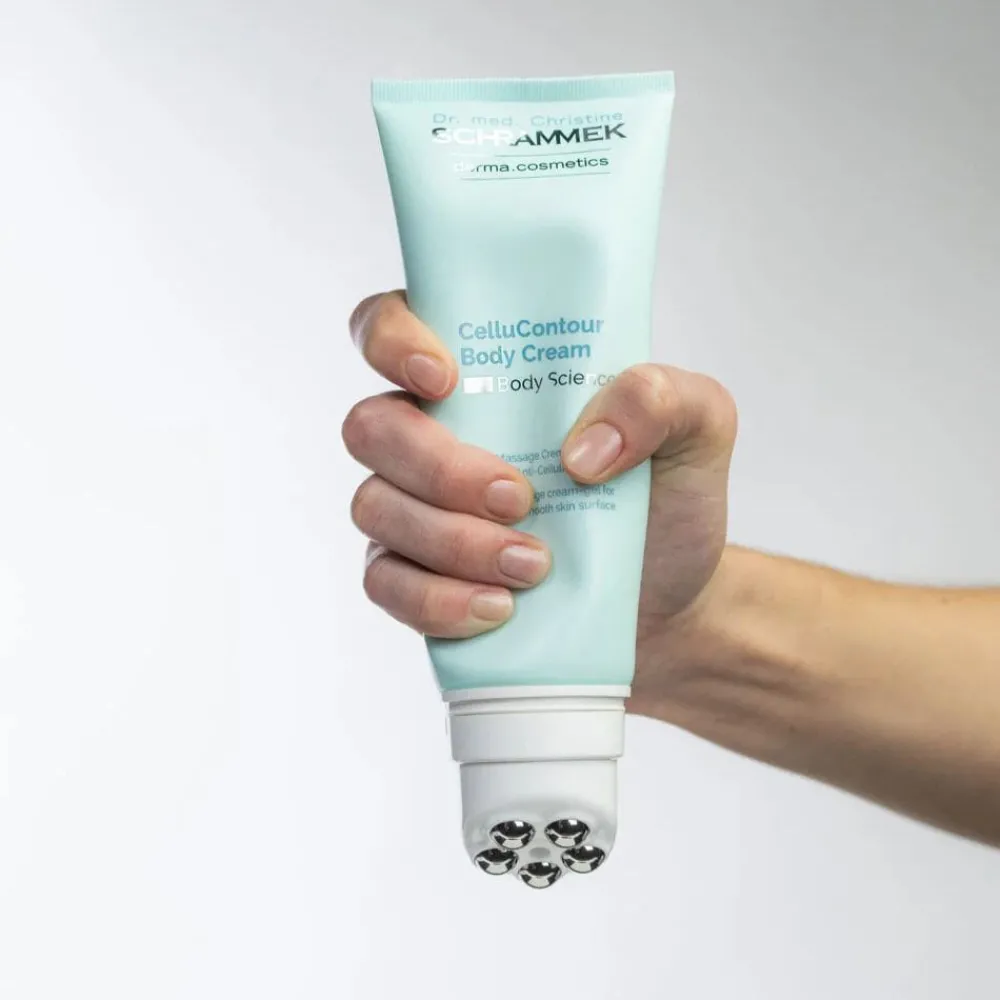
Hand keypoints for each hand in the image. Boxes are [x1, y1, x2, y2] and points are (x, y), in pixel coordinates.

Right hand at [342, 291, 738, 708]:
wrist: (667, 603)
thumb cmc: (665, 501)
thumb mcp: (697, 429)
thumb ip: (661, 398)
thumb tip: (582, 448)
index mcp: (484, 375)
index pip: (391, 326)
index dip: (395, 342)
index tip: (446, 380)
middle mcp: (431, 434)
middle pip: (372, 426)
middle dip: (440, 467)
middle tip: (519, 498)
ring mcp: (413, 507)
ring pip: (374, 506)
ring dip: (452, 540)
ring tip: (533, 566)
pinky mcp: (413, 576)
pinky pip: (385, 584)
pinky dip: (438, 599)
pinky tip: (499, 608)